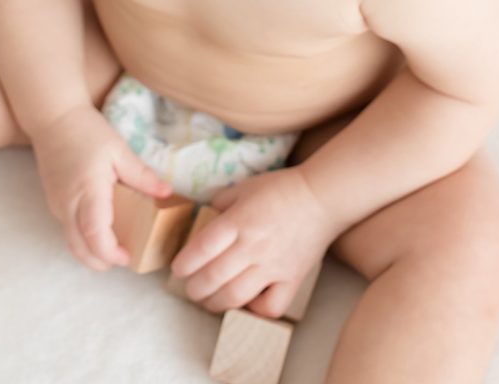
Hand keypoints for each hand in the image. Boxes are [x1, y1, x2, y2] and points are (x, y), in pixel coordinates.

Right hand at [30, 104, 172, 271]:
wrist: (53, 116)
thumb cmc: (86, 131)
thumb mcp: (119, 150)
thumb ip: (141, 175)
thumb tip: (167, 192)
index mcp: (87, 191)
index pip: (95, 235)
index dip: (111, 253)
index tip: (129, 257)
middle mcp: (67, 204)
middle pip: (79, 248)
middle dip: (100, 262)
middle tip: (125, 259)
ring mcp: (56, 204)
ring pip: (71, 242)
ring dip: (90, 252)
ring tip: (115, 248)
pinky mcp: (53, 201)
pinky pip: (67, 229)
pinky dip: (82, 238)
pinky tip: (99, 230)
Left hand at [169, 167, 336, 317]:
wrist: (321, 197)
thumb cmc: (279, 189)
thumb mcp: (243, 188)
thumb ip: (219, 204)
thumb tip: (201, 221)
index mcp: (239, 220)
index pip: (203, 248)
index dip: (185, 263)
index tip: (177, 269)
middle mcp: (254, 246)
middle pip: (214, 277)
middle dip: (194, 288)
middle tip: (189, 288)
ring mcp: (273, 266)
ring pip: (236, 296)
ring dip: (215, 303)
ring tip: (208, 300)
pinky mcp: (292, 280)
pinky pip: (270, 307)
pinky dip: (254, 310)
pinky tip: (246, 302)